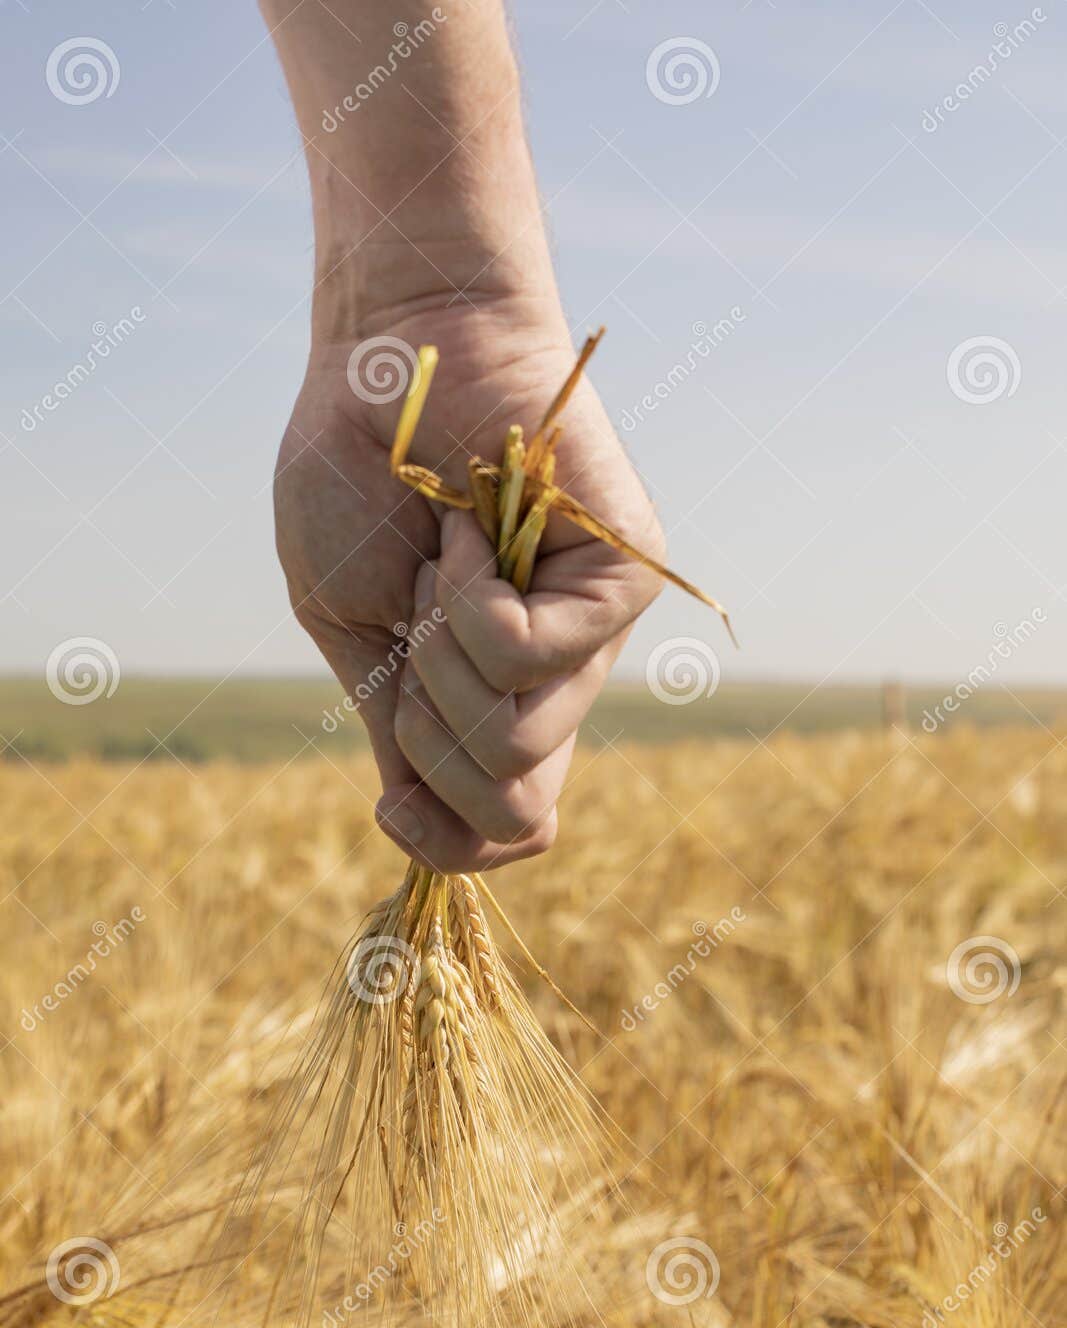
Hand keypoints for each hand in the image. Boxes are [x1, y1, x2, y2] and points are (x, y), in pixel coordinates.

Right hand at [273, 298, 663, 872]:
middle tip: (410, 634)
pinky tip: (467, 529)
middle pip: (513, 805)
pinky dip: (465, 601)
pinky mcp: (623, 579)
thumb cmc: (357, 481)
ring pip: (518, 743)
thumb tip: (419, 824)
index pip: (516, 830)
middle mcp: (559, 680)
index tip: (393, 801)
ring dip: (438, 666)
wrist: (386, 359)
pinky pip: (528, 655)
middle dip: (429, 740)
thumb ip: (396, 730)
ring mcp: (596, 633)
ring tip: (438, 565)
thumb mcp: (354, 631)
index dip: (451, 845)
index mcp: (496, 701)